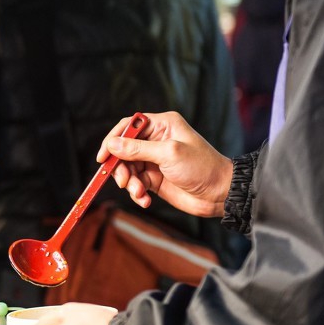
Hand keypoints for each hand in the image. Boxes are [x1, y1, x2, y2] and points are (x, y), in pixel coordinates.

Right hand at [97, 111, 233, 217]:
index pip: (128, 126)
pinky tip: (145, 199)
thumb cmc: (201, 167)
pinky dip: (137, 193)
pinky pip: (136, 183)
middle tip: (123, 181)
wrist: (220, 194)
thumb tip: (112, 144)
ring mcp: (155, 160)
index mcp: (162, 125)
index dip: (113, 139)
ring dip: (129, 182)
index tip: (103, 157)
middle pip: (124, 149)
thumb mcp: (168, 154)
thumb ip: (137, 149)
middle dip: (121, 166)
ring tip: (139, 192)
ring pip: (127, 168)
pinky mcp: (155, 178)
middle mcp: (156, 140)